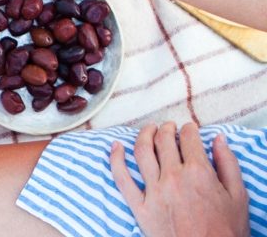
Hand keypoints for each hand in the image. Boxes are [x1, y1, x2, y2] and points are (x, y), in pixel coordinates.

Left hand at [111, 123, 249, 236]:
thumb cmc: (225, 232)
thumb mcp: (238, 197)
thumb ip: (228, 164)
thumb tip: (218, 139)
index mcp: (198, 173)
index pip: (188, 139)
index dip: (189, 129)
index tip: (189, 129)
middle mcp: (173, 177)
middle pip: (163, 140)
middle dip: (167, 129)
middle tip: (168, 127)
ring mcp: (154, 192)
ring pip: (142, 152)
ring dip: (144, 135)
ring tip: (148, 130)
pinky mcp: (139, 206)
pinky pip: (122, 177)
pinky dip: (115, 158)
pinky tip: (115, 146)